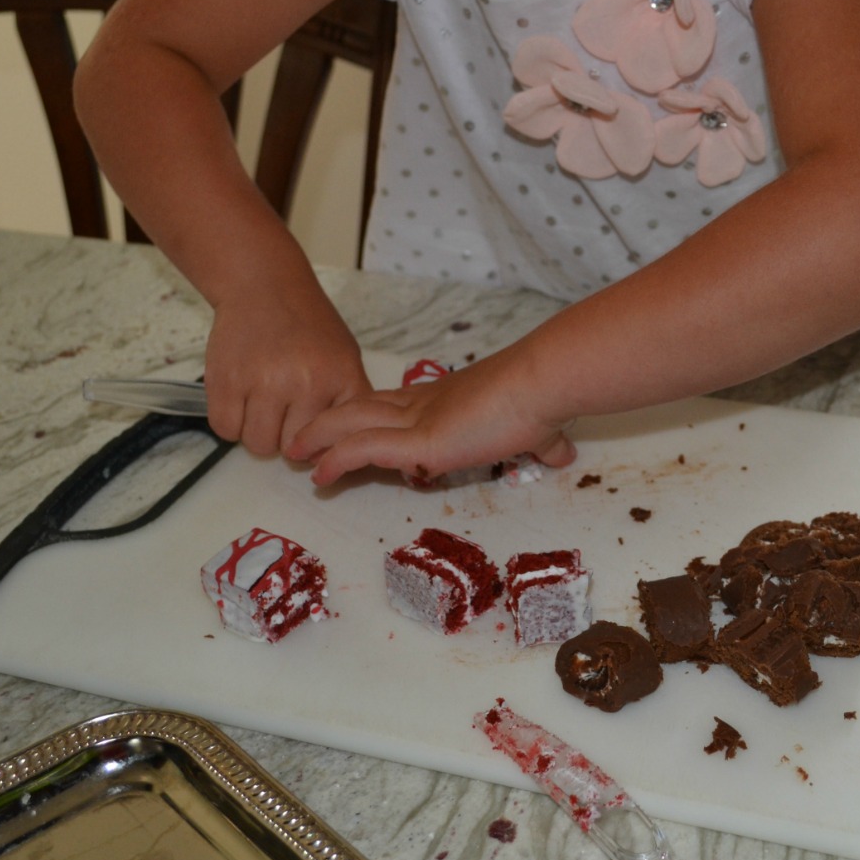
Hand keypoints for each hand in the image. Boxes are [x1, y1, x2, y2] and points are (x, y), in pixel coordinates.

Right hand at [203, 288, 370, 456]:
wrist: (263, 286)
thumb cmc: (307, 325)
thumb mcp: (346, 357)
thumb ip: (348, 401)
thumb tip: (340, 447)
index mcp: (339, 378)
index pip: (332, 441)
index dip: (318, 444)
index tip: (311, 437)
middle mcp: (304, 383)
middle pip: (291, 450)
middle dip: (285, 438)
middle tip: (281, 412)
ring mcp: (263, 383)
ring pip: (257, 444)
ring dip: (256, 431)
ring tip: (260, 403)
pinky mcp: (226, 382)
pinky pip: (225, 429)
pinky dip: (230, 421)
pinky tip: (240, 399)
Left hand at [288, 346, 576, 485]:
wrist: (543, 384)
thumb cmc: (542, 400)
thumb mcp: (540, 428)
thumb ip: (544, 442)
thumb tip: (565, 453)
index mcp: (449, 399)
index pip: (398, 405)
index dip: (370, 414)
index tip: (351, 427)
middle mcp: (426, 403)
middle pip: (364, 407)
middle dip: (331, 421)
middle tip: (304, 438)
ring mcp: (419, 420)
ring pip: (352, 422)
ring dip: (320, 436)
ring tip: (294, 453)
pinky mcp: (420, 440)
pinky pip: (365, 449)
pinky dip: (338, 460)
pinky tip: (319, 474)